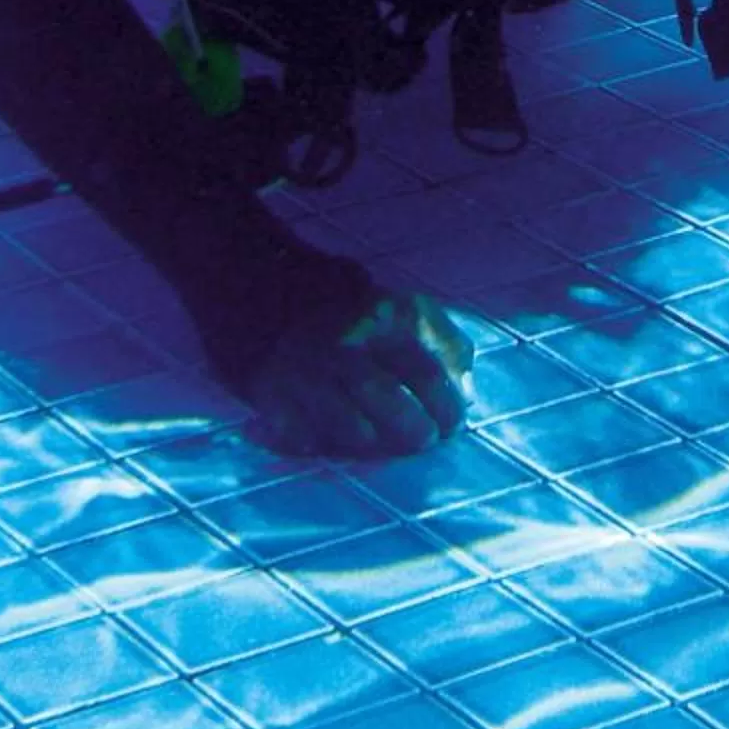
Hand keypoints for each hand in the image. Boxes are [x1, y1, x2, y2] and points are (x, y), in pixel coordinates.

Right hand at [248, 292, 472, 458]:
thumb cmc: (345, 305)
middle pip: (390, 404)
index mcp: (381, 318)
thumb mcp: (400, 305)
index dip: (447, 407)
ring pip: (350, 428)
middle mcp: (345, 344)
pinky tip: (331, 441)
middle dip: (415, 433)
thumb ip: (443, 339)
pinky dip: (322, 445)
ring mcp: (307, 371)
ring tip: (384, 444)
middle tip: (423, 440)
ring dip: (375, 445)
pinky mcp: (272, 393)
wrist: (258, 283)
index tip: (453, 424)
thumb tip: (470, 389)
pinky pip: (305, 437)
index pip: (426, 374)